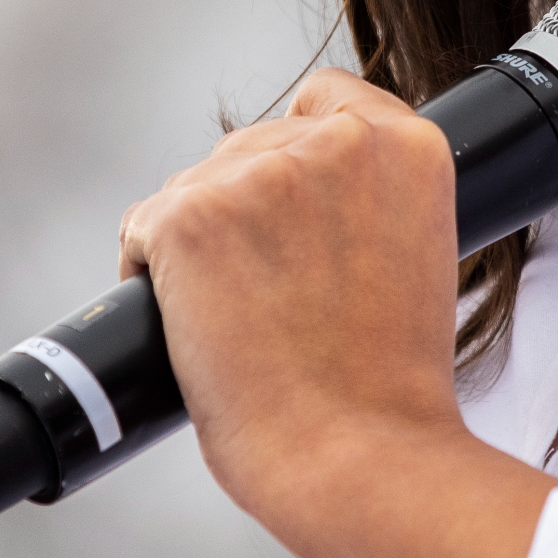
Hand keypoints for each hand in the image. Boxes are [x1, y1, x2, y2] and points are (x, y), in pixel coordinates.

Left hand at [116, 70, 554, 557]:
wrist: (358, 455)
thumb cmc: (387, 386)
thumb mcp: (414, 257)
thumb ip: (369, 203)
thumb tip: (299, 204)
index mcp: (408, 147)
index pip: (325, 101)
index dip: (300, 161)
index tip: (300, 219)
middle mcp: (335, 141)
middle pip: (252, 147)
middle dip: (246, 212)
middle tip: (268, 297)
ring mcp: (256, 173)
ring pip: (195, 187)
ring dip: (200, 243)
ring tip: (238, 321)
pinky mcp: (188, 215)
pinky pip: (143, 229)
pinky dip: (151, 275)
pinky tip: (189, 322)